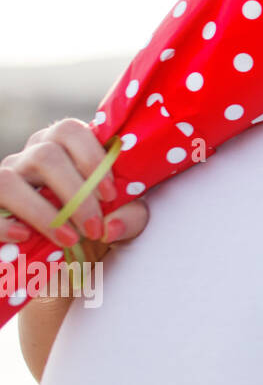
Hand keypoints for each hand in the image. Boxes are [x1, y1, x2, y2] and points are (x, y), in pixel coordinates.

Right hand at [0, 118, 148, 253]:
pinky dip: (4, 224)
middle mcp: (30, 156)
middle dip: (75, 194)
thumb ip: (129, 217)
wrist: (62, 254)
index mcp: (63, 146)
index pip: (70, 130)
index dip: (92, 159)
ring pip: (9, 180)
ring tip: (69, 239)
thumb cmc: (93, 224)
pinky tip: (25, 237)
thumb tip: (111, 226)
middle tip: (95, 228)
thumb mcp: (119, 218)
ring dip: (42, 213)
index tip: (110, 195)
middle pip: (46, 156)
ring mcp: (5, 178)